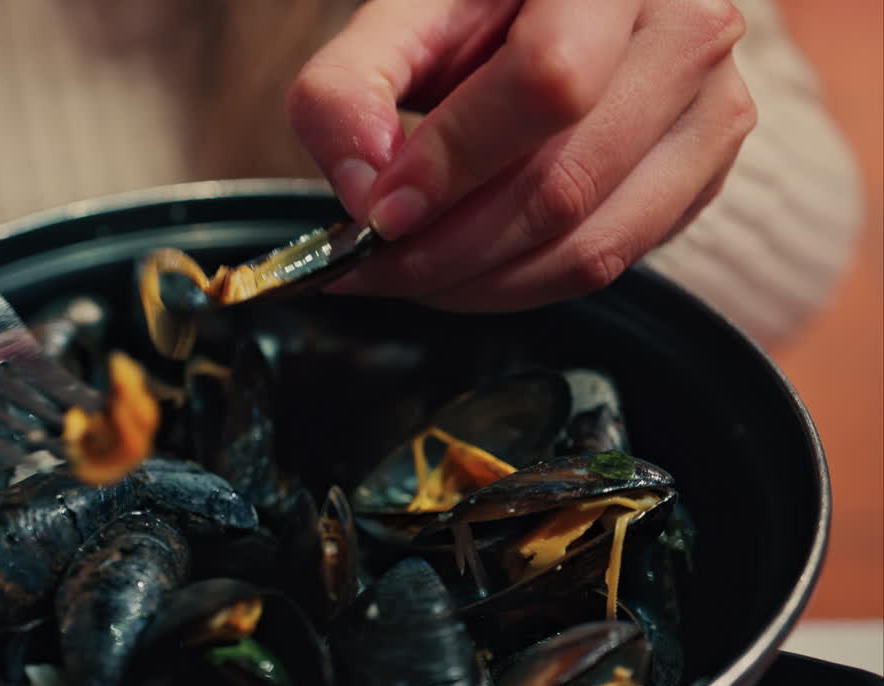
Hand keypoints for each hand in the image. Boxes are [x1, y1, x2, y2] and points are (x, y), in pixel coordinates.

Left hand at [288, 0, 756, 310]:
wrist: (569, 7)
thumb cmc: (483, 8)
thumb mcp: (403, 18)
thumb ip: (350, 89)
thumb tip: (362, 193)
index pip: (546, 82)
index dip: (455, 163)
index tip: (380, 211)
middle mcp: (686, 32)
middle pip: (564, 184)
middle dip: (447, 249)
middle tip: (373, 263)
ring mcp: (711, 110)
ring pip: (590, 245)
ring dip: (480, 283)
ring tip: (409, 273)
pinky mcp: (703, 175)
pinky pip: (610, 263)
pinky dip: (522, 284)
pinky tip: (468, 266)